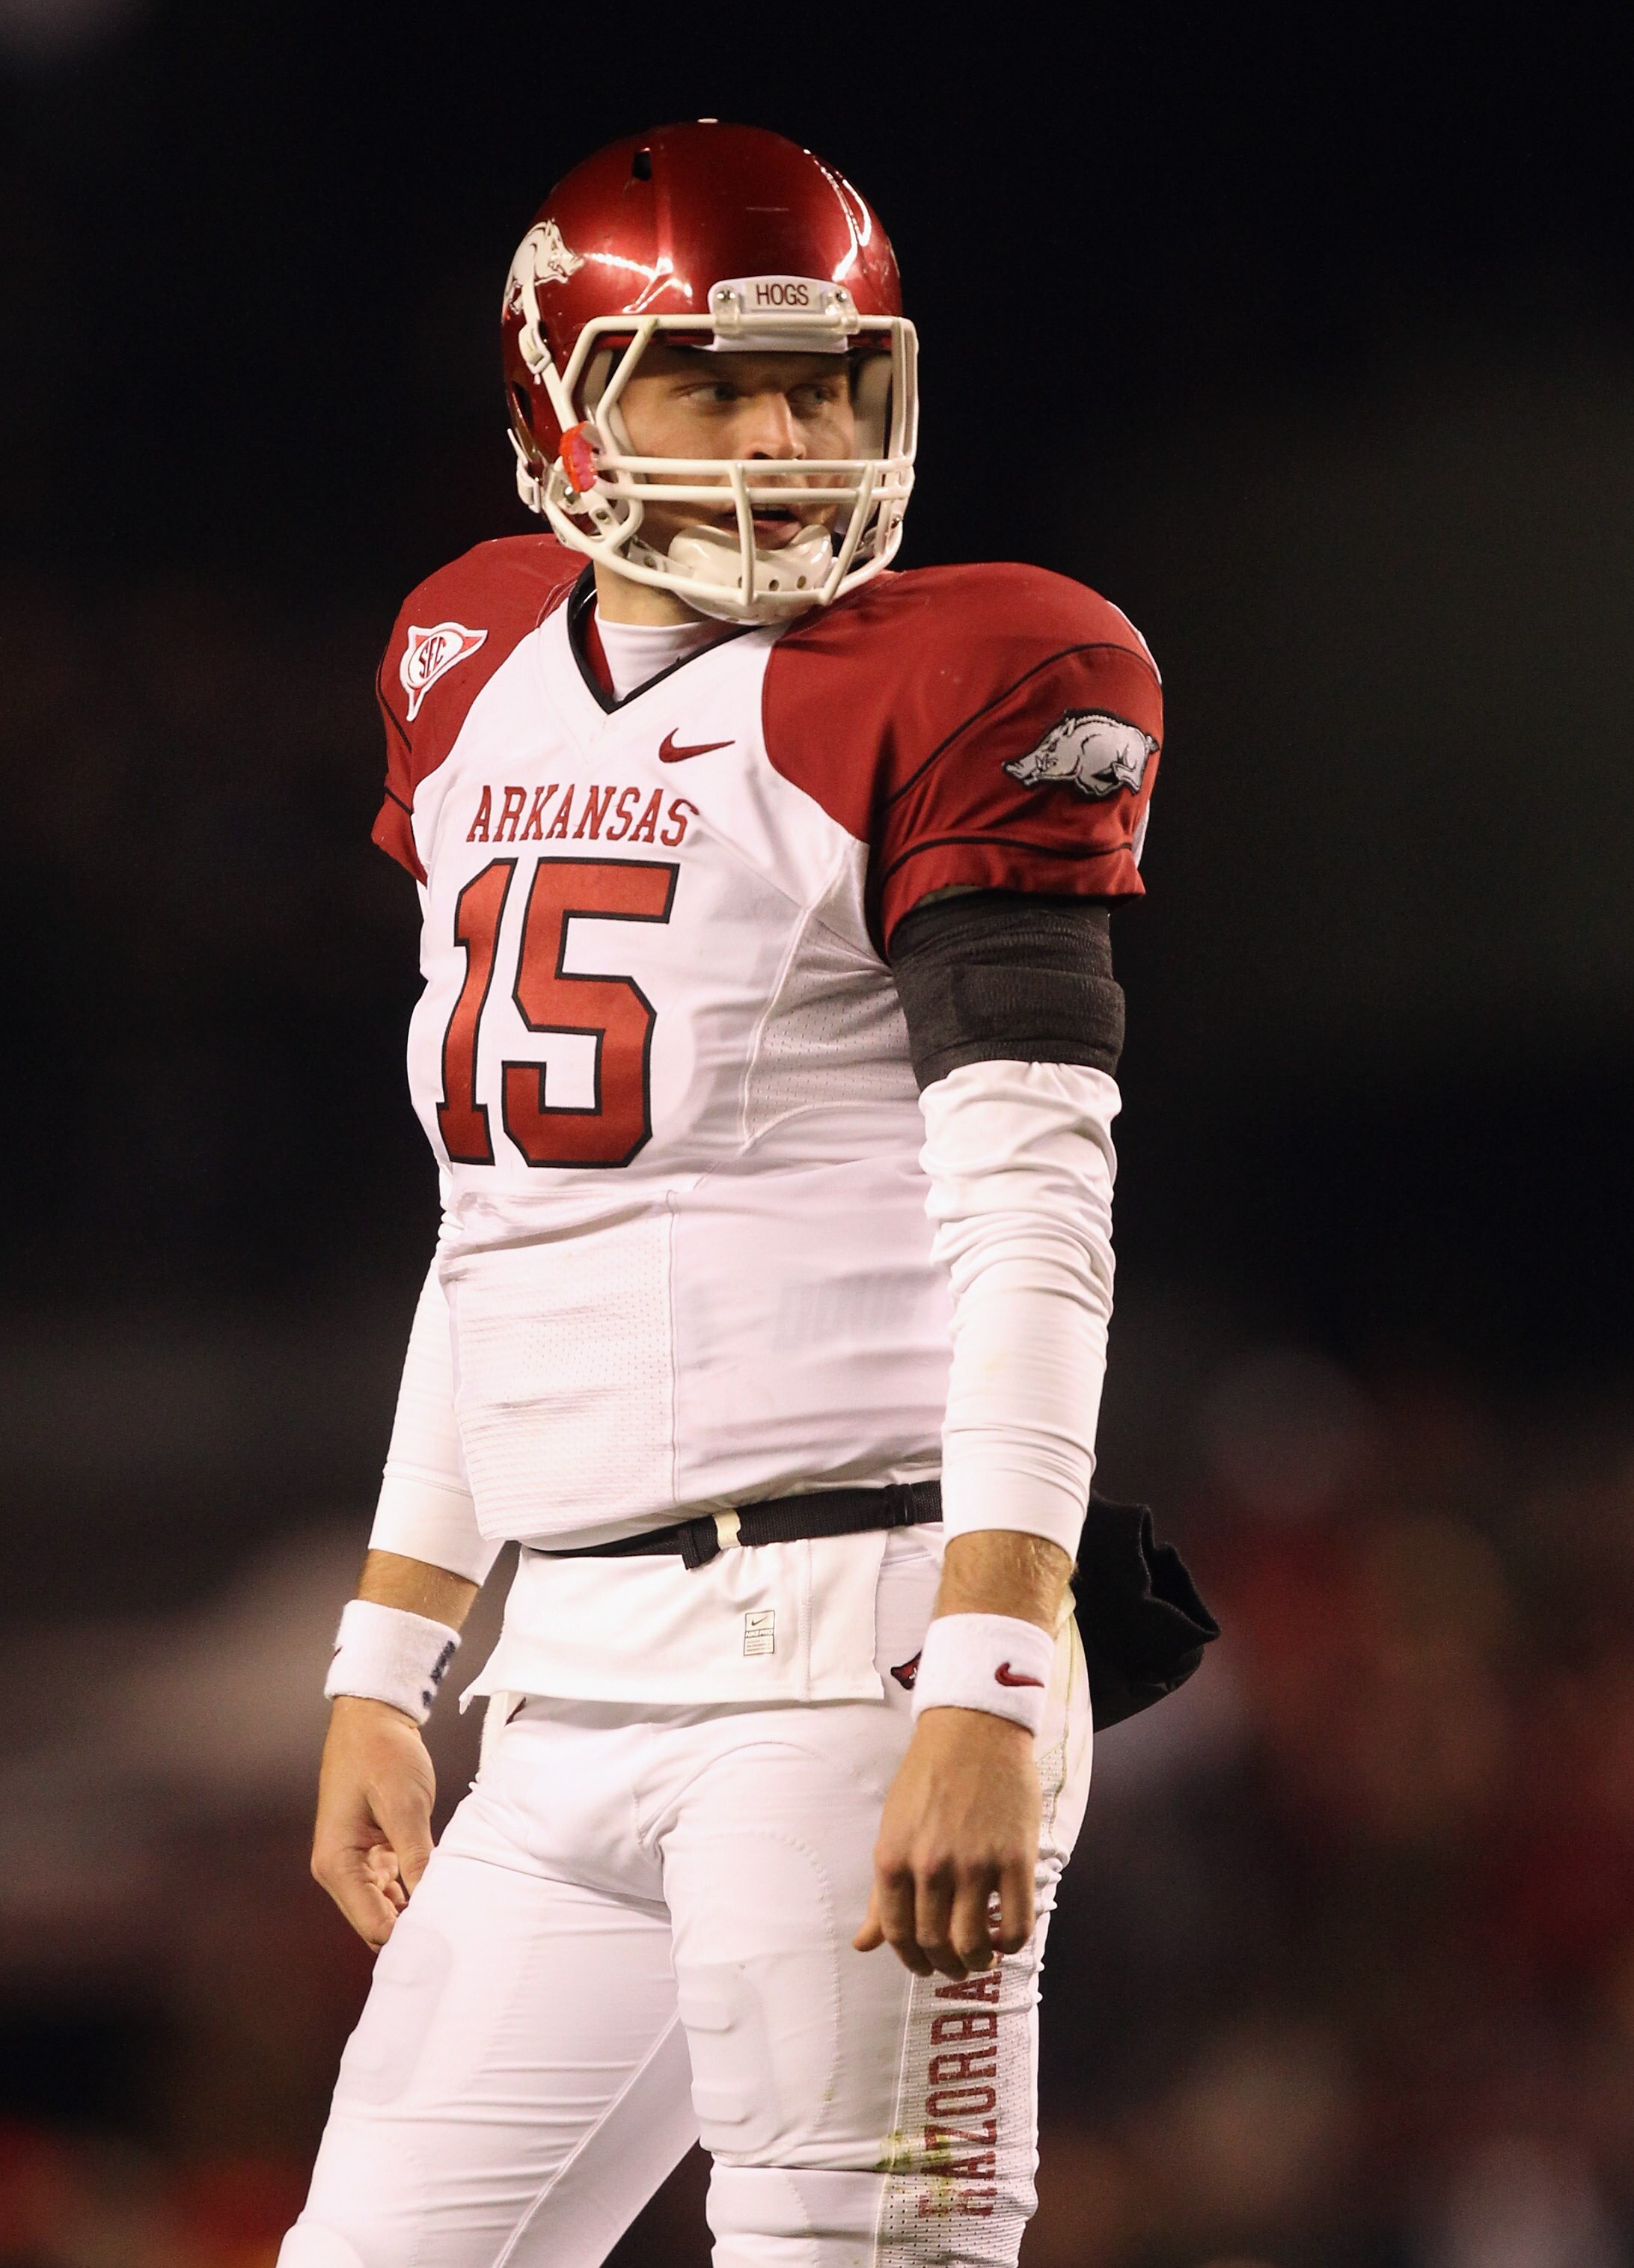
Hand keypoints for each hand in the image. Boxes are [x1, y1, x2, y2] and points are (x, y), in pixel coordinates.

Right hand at [311, 1695, 436, 1947]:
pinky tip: (445, 1891)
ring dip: (417, 1912)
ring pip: (387, 1908)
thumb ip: (416, 1858)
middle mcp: (341, 1871)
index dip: (410, 1938)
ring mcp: (357, 1863)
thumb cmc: (381, 1754)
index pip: (373, 1925)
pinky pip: (394, 1887)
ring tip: (458, 1915)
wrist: (374, 1718)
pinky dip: (415, 1891)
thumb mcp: (404, 1806)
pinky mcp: (375, 1852)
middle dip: (414, 1930)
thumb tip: (434, 1904)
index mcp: (337, 1864)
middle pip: (377, 1923)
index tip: (449, 1940)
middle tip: (460, 1933)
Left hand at [853, 1707, 1040, 1978]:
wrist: (973, 1728)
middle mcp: (930, 1866)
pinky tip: (1007, 1936)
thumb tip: (864, 1945)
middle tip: (958, 1964)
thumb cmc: (928, 1777)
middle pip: (936, 1945)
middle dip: (947, 1965)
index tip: (926, 1965)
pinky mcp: (1015, 1859)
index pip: (898, 1936)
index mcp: (892, 1858)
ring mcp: (974, 1864)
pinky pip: (1018, 1924)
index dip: (913, 1961)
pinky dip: (1013, 1944)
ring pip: (974, 1944)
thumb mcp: (893, 1829)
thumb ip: (882, 1892)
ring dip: (978, 1961)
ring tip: (984, 1954)